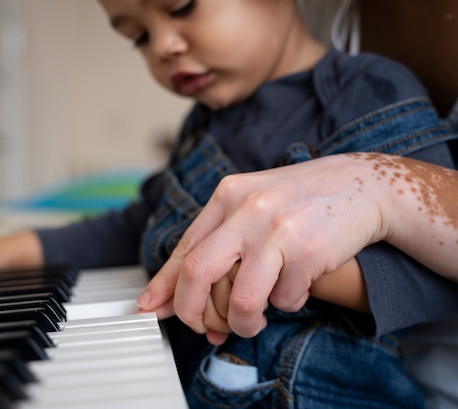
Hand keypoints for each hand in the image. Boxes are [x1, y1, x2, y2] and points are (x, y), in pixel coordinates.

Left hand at [139, 154, 387, 337]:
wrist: (363, 184)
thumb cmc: (300, 200)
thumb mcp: (253, 205)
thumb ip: (220, 243)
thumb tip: (188, 297)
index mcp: (228, 196)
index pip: (184, 248)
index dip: (163, 284)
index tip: (149, 308)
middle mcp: (247, 210)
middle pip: (196, 272)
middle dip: (190, 311)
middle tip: (200, 328)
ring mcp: (277, 231)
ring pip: (242, 301)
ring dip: (244, 324)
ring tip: (254, 320)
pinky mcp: (308, 252)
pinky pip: (284, 301)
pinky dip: (287, 303)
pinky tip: (297, 286)